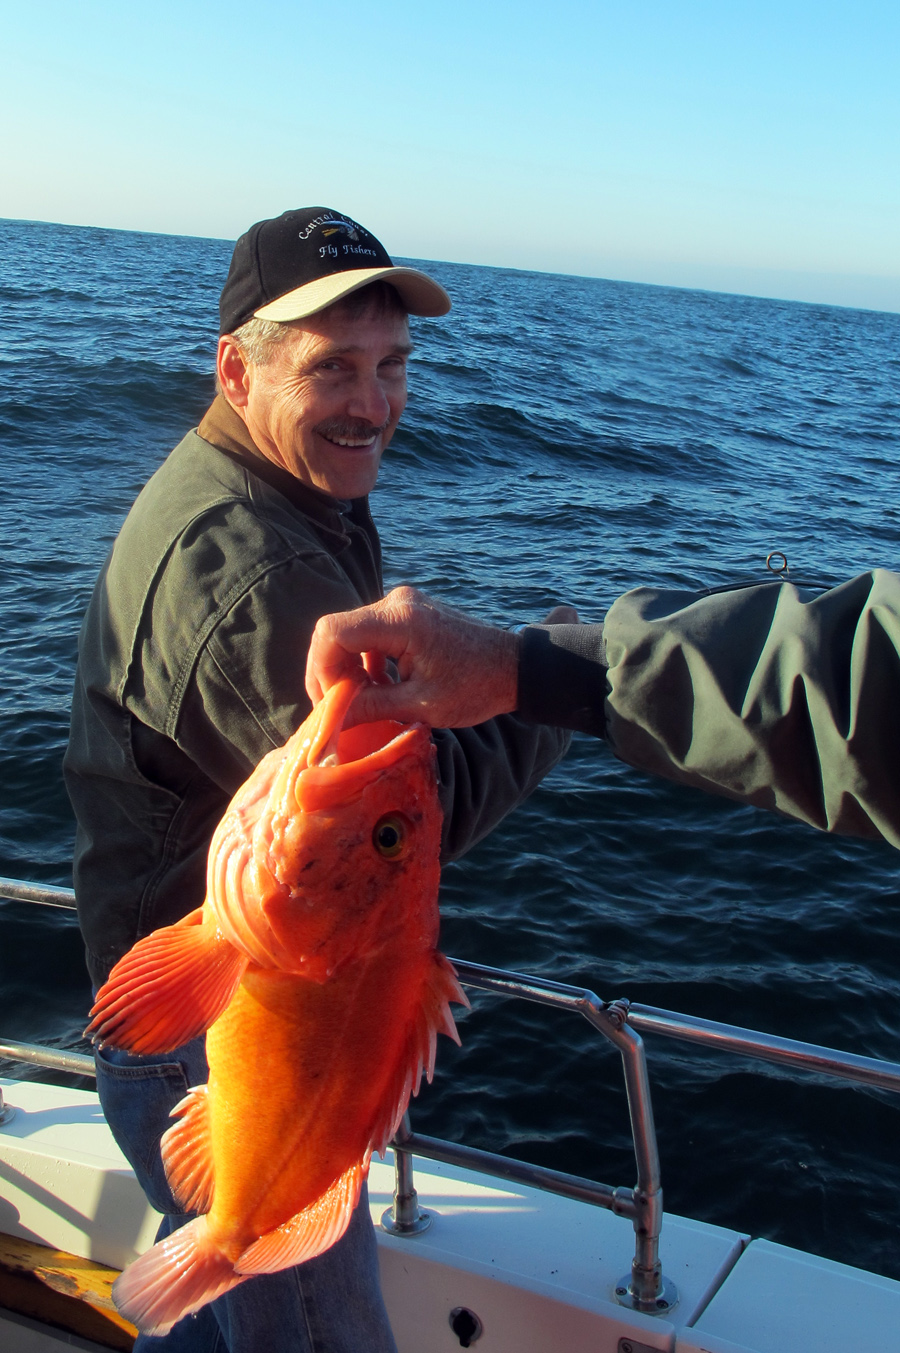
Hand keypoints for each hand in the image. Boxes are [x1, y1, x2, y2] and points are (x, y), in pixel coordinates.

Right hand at [305, 588, 579, 727]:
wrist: (516, 668)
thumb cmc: (476, 687)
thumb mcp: (420, 706)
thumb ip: (371, 708)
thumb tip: (330, 720)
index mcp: (399, 620)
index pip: (332, 633)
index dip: (320, 669)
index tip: (329, 703)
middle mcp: (397, 602)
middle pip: (337, 631)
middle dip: (331, 672)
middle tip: (338, 709)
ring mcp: (403, 605)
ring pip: (351, 634)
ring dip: (349, 670)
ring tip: (361, 703)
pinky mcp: (409, 614)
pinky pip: (370, 634)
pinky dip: (366, 662)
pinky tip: (379, 689)